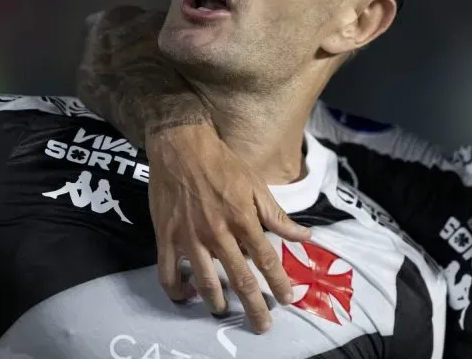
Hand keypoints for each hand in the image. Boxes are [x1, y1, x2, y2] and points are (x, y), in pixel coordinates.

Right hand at [146, 122, 310, 332]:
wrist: (181, 145)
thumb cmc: (222, 163)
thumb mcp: (256, 185)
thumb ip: (278, 216)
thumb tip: (305, 236)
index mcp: (243, 220)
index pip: (267, 260)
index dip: (278, 283)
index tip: (287, 299)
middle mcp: (218, 234)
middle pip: (240, 279)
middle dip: (254, 306)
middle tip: (262, 326)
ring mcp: (190, 238)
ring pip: (205, 283)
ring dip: (217, 303)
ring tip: (224, 311)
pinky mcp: (167, 237)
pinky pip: (169, 273)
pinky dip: (177, 290)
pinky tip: (187, 295)